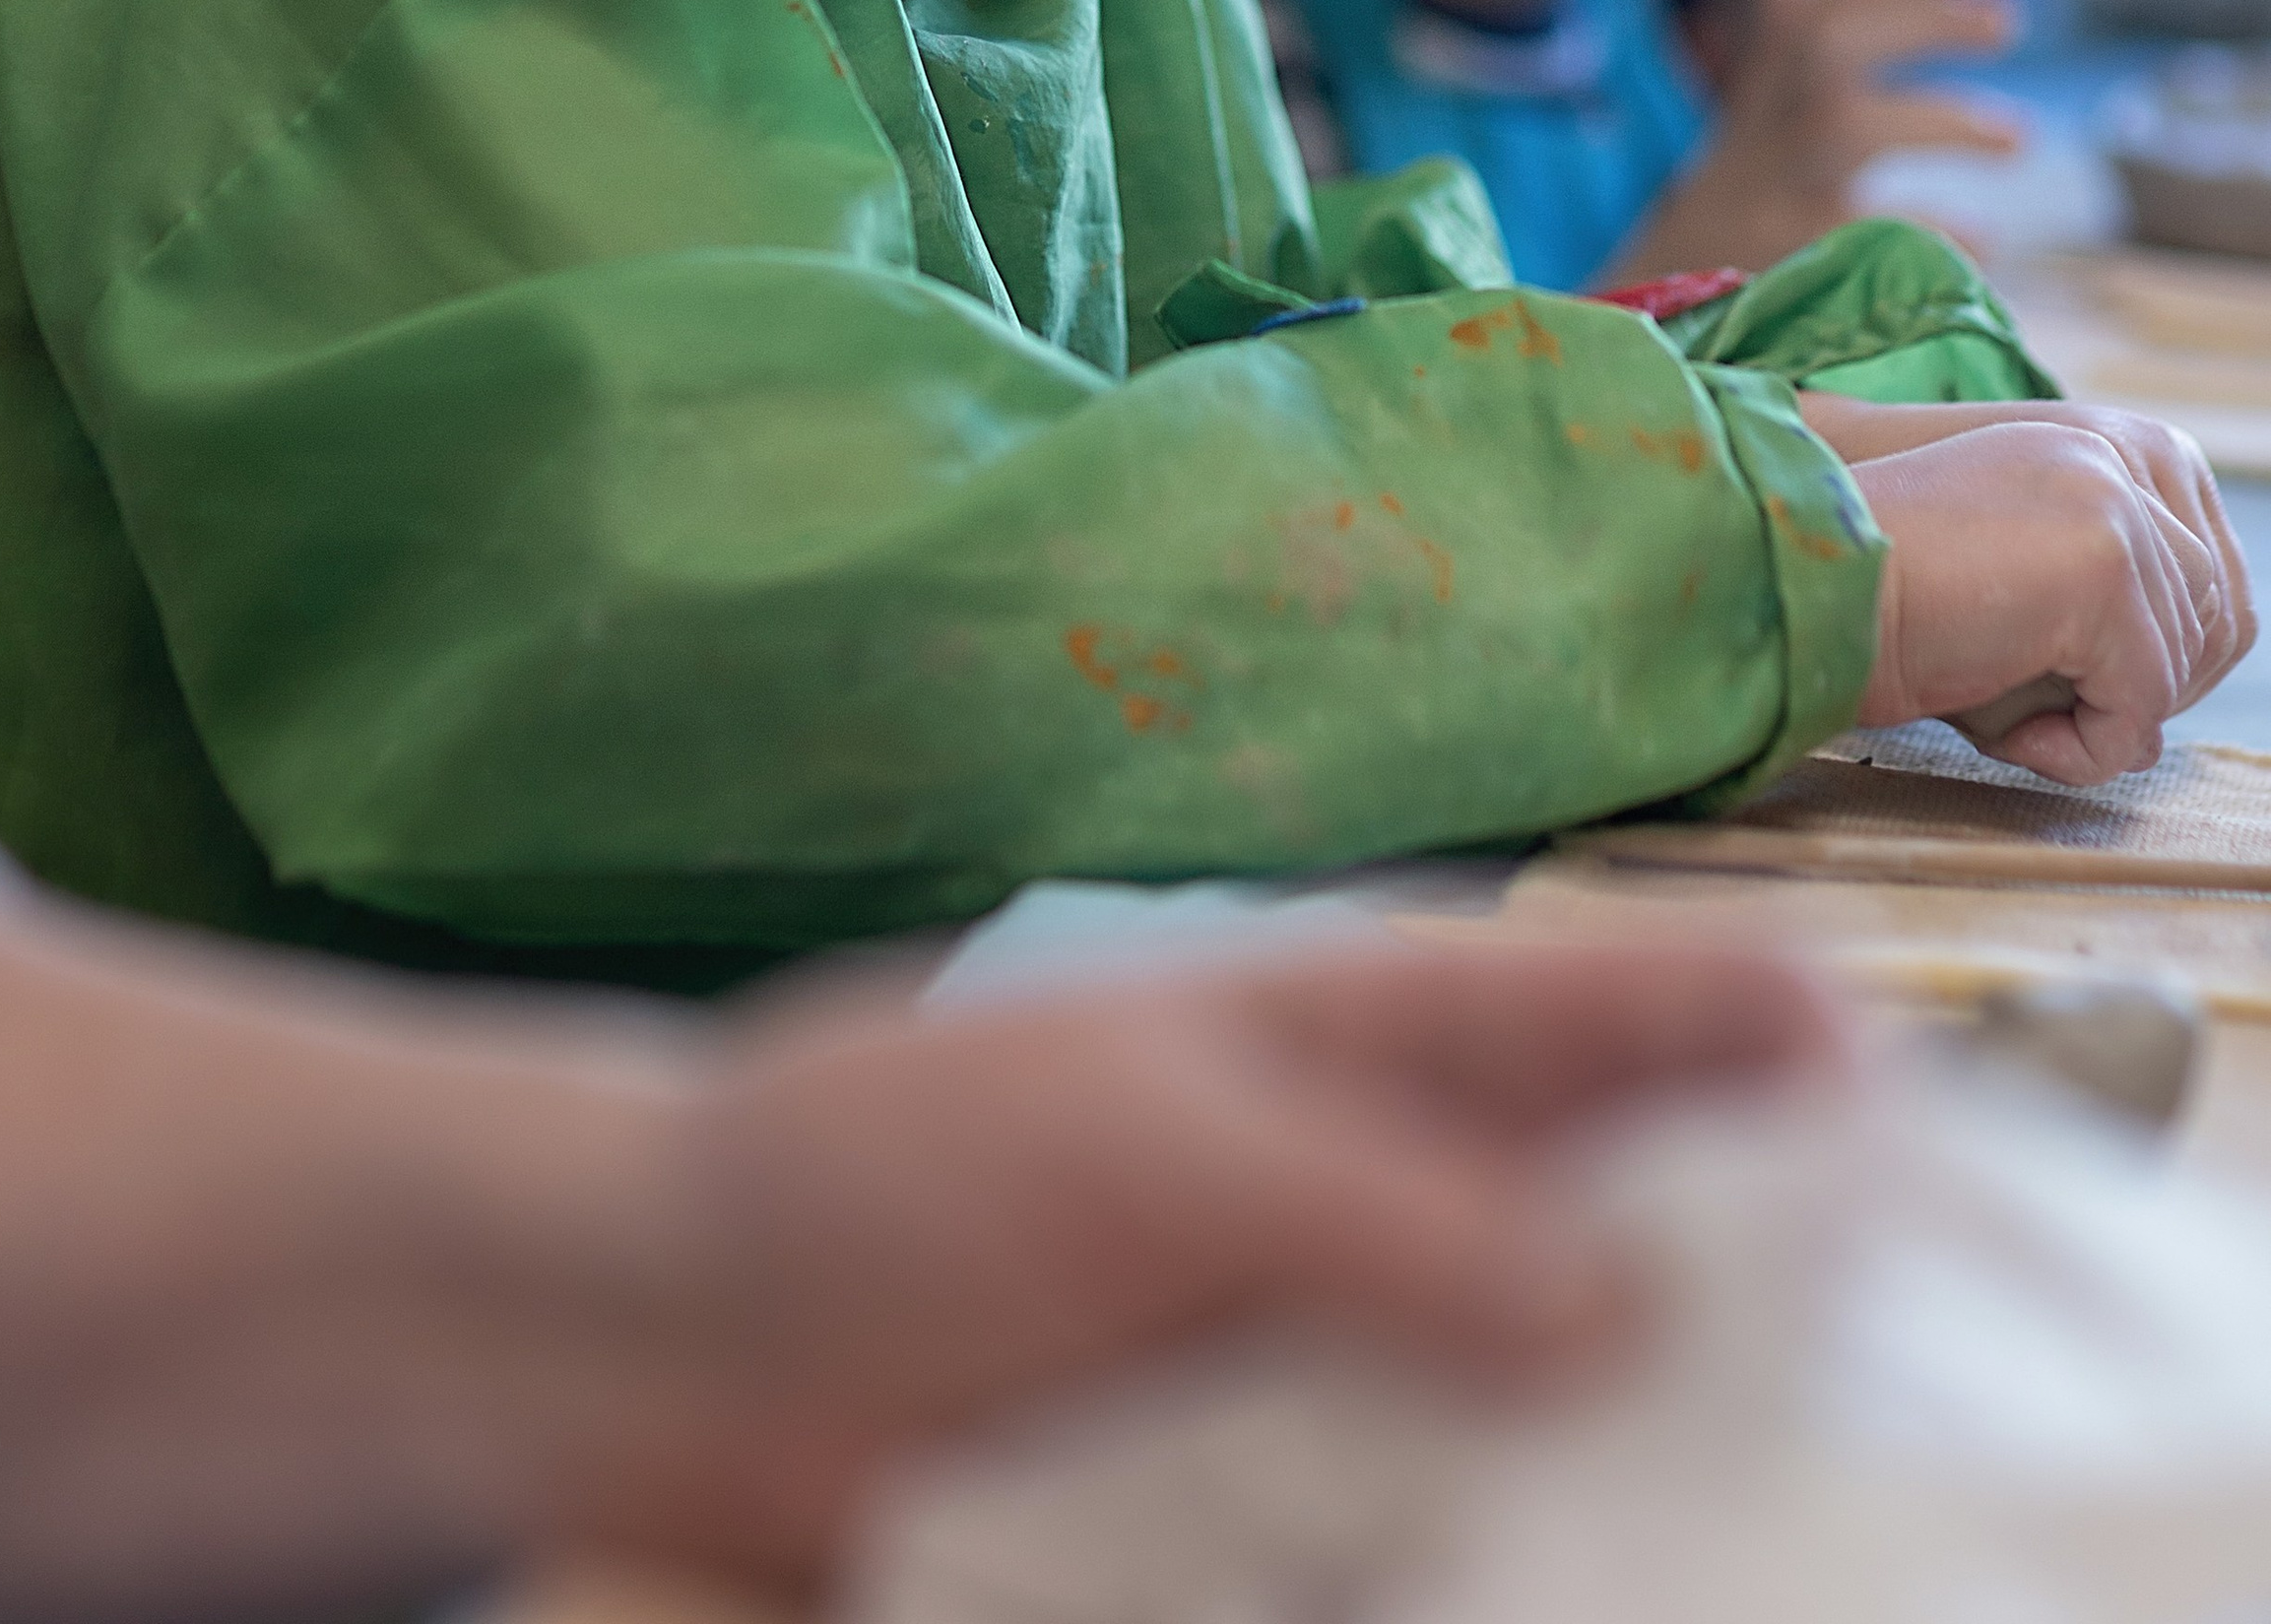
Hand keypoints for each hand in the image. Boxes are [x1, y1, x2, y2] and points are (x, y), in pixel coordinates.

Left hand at [597, 937, 1834, 1581]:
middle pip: (1634, 1212)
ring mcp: (1338, 1335)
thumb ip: (1386, 1213)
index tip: (1897, 1139)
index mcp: (1372, 1025)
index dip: (1777, 1050)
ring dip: (1638, 1449)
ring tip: (1737, 1516)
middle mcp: (1388, 1174)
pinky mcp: (1271, 1481)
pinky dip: (1503, 1556)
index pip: (1626, 1006)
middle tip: (1865, 1383)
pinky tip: (1559, 1585)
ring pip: (1560, 1389)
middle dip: (1750, 1285)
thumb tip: (1628, 1306)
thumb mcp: (1155, 1141)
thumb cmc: (897, 1156)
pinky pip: (1438, 1522)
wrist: (675, 1319)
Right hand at [1610, 0, 2018, 281]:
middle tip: (2009, 20)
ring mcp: (1767, 202)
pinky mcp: (1782, 270)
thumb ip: (1778, 50)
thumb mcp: (1746, 131)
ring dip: (1938, 117)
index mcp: (1764, 98)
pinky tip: (1984, 236)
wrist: (1647, 332)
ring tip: (2019, 137)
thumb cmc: (1726, 224)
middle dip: (1918, 18)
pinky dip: (1932, 229)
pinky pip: (1866, 235)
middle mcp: (1759, 138)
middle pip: (1824, 43)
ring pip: (1844, 125)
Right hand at [1798, 391, 2254, 711]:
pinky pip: (2143, 701)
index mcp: (2094, 447)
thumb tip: (2154, 735)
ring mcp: (2112, 508)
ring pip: (2177, 662)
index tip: (2064, 692)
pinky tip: (2011, 738)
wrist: (1806, 587)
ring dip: (2102, 722)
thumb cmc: (1883, 603)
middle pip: (2208, 617)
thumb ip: (2098, 630)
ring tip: (2008, 722)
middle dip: (2132, 690)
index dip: (2151, 657)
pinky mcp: (2101, 568)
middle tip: (2032, 717)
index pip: (2204, 573)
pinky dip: (2087, 748)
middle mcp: (2112, 461)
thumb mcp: (2012, 591)